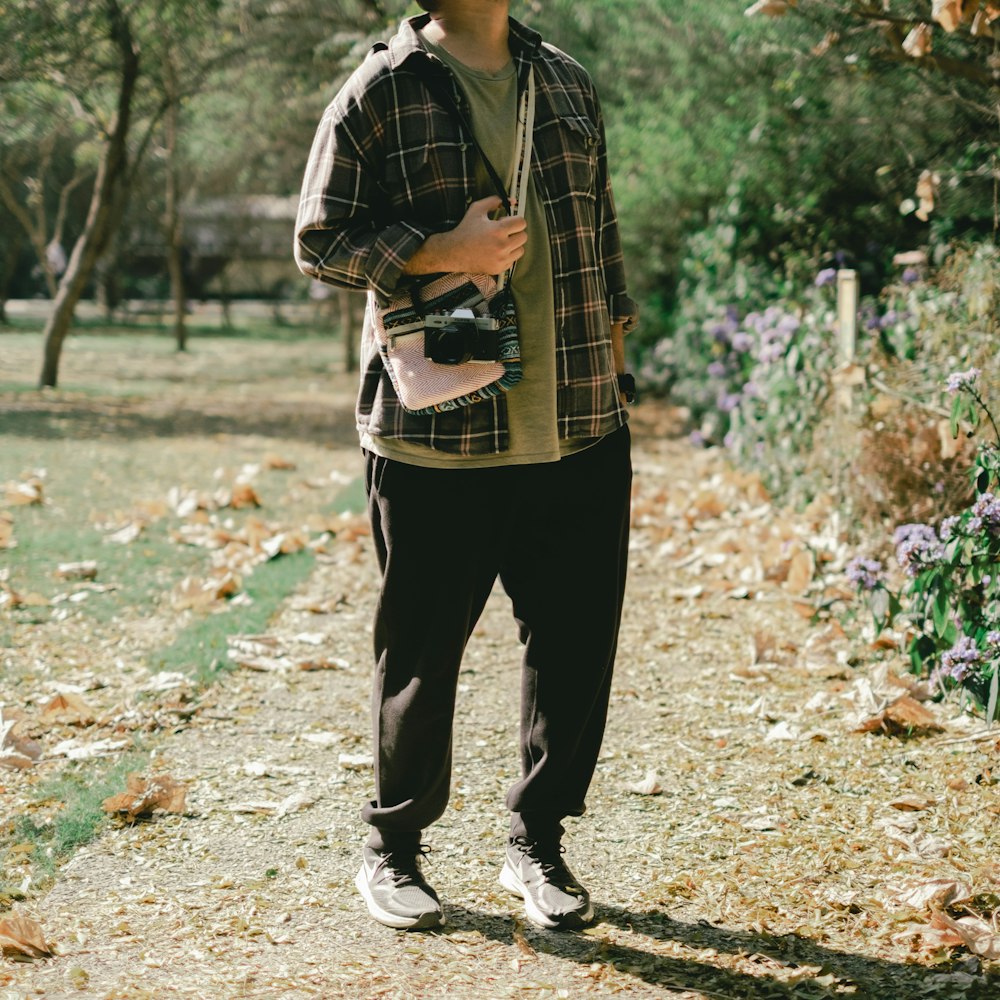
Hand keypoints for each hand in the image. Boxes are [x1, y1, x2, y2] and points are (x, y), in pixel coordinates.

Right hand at [404, 196, 526, 275]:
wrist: (453, 252)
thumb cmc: (465, 229)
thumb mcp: (477, 209)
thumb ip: (495, 201)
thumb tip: (512, 200)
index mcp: (498, 230)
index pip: (521, 223)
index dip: (515, 220)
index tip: (507, 222)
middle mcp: (502, 246)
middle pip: (523, 237)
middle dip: (515, 232)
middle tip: (503, 232)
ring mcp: (501, 259)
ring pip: (520, 250)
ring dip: (513, 244)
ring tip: (500, 242)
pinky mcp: (498, 269)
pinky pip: (512, 261)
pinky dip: (507, 256)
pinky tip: (495, 252)